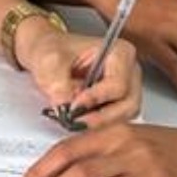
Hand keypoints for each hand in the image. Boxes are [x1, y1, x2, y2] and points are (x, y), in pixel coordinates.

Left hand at [15, 25, 141, 128]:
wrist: (47, 55)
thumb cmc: (53, 50)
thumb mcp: (49, 61)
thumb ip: (58, 83)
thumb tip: (66, 107)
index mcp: (120, 52)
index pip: (117, 84)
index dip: (96, 98)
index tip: (75, 106)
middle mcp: (129, 72)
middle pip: (127, 105)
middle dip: (100, 117)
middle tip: (75, 121)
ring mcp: (127, 90)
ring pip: (123, 117)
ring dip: (99, 124)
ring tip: (74, 122)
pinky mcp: (118, 105)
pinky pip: (115, 122)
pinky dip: (97, 126)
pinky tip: (79, 122)